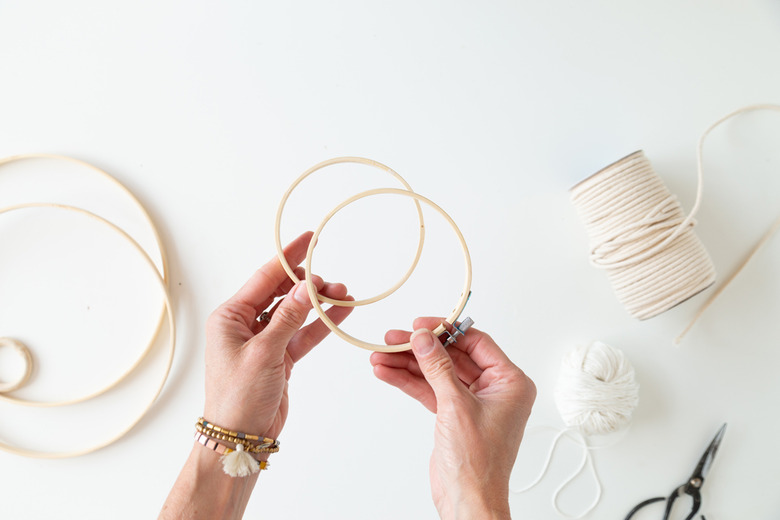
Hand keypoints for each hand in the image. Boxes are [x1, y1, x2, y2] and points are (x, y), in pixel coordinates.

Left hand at [203, 231, 352, 439]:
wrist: (240, 438)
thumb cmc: (239, 397)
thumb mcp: (264, 353)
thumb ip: (288, 318)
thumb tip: (305, 288)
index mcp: (230, 317)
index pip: (264, 278)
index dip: (289, 258)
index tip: (309, 239)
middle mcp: (245, 325)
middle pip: (282, 293)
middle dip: (309, 284)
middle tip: (333, 283)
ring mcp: (264, 341)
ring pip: (296, 313)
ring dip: (319, 304)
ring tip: (345, 296)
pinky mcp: (279, 357)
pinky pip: (303, 334)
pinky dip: (321, 324)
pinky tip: (341, 313)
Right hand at [370, 318, 535, 519]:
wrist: (467, 500)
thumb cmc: (479, 463)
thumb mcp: (456, 405)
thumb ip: (438, 368)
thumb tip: (424, 339)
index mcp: (510, 382)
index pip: (476, 343)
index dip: (447, 331)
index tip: (421, 325)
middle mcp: (494, 389)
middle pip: (452, 356)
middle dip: (420, 349)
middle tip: (394, 339)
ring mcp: (472, 402)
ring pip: (436, 373)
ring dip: (408, 365)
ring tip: (381, 356)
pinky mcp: (453, 415)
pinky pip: (429, 390)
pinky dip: (409, 382)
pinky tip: (388, 373)